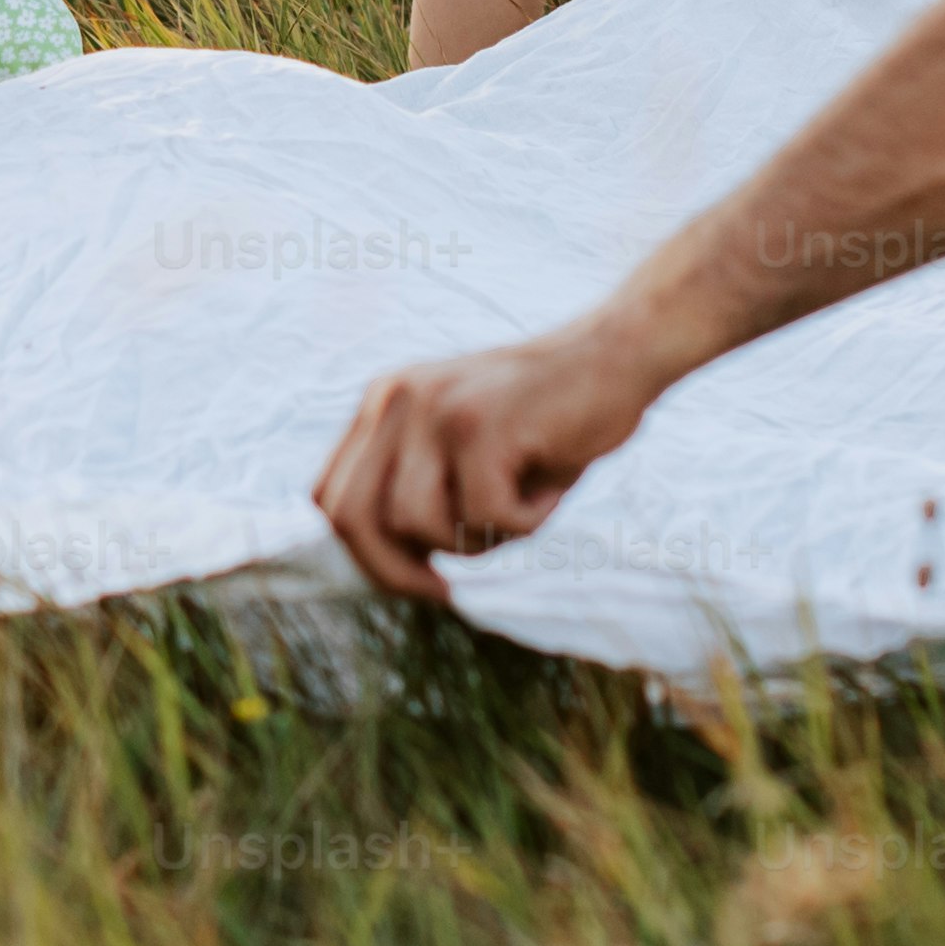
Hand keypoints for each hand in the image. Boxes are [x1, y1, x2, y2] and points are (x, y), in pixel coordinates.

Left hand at [314, 315, 671, 597]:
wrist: (616, 355)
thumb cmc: (546, 420)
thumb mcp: (461, 449)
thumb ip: (415, 489)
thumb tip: (384, 569)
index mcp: (380, 403)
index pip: (327, 497)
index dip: (363, 554)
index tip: (414, 575)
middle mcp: (394, 399)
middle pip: (350, 518)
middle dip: (396, 572)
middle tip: (445, 590)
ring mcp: (436, 409)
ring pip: (419, 525)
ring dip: (476, 542)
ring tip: (520, 509)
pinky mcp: (482, 425)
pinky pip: (487, 516)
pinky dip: (526, 523)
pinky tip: (550, 489)